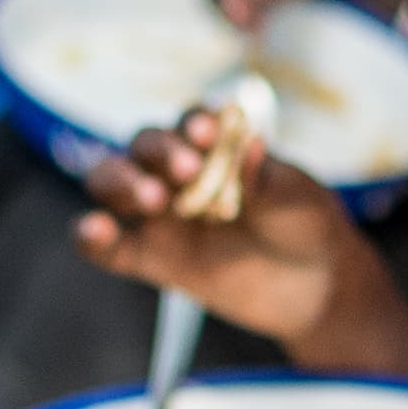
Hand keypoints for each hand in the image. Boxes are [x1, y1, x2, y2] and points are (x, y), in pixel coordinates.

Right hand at [73, 106, 366, 347]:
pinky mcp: (152, 258)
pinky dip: (93, 236)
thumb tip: (251, 145)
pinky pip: (109, 247)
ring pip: (112, 183)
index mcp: (214, 146)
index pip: (191, 123)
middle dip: (159, 152)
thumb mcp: (297, 198)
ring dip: (121, 182)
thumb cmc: (304, 224)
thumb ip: (268, 178)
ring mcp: (160, 214)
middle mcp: (177, 172)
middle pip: (144, 146)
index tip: (208, 132)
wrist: (314, 286)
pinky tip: (94, 230)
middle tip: (187, 172)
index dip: (194, 123)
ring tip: (153, 200)